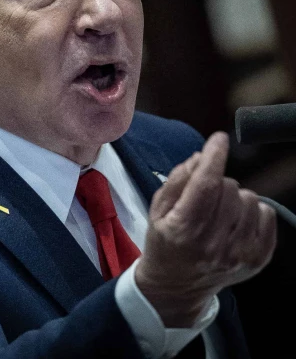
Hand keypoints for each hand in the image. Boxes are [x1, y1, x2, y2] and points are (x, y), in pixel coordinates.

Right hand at [135, 132, 276, 326]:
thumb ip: (178, 180)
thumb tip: (201, 157)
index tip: (218, 139)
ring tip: (220, 211)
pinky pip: (267, 213)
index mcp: (183, 229)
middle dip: (217, 181)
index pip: (206, 184)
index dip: (214, 156)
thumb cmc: (164, 243)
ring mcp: (239, 252)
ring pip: (250, 198)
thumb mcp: (157, 210)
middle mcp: (214, 243)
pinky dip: (254, 211)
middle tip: (204, 195)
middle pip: (229, 187)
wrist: (177, 286)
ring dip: (235, 197)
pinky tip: (236, 220)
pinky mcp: (258, 258)